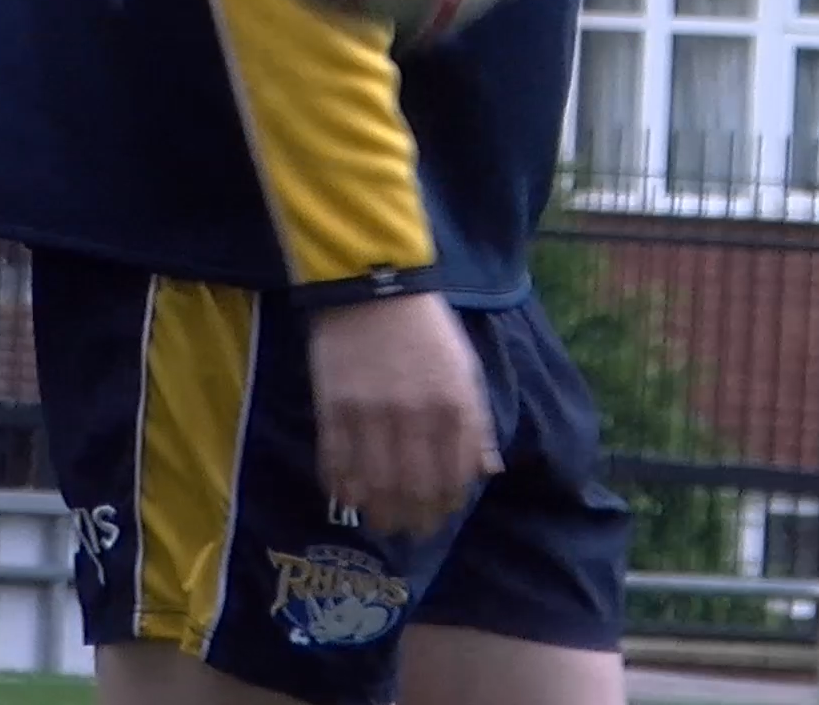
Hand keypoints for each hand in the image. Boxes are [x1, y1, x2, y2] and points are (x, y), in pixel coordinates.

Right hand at [306, 292, 497, 539]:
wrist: (373, 288)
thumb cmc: (427, 330)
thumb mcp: (465, 370)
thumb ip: (476, 424)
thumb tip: (485, 471)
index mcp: (453, 407)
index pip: (454, 478)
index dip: (446, 505)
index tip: (439, 515)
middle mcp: (414, 417)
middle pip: (414, 491)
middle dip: (414, 520)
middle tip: (410, 530)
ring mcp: (370, 415)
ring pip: (375, 486)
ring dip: (379, 513)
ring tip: (381, 522)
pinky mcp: (332, 408)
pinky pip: (335, 463)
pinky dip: (341, 487)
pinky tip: (346, 496)